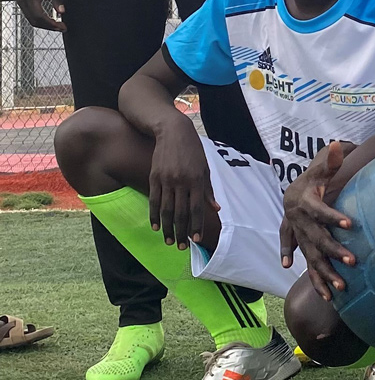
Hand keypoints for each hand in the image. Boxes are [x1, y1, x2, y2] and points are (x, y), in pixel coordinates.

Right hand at [16, 0, 63, 30]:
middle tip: (62, 28)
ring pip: (31, 19)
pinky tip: (50, 19)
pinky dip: (39, 19)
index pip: (39, 16)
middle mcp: (22, 0)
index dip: (51, 24)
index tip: (62, 26)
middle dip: (48, 26)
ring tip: (58, 25)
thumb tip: (62, 12)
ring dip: (44, 24)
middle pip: (34, 20)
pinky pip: (29, 14)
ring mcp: (20, 0)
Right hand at [148, 116, 218, 248]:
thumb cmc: (193, 150)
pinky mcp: (154, 177)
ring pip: (166, 209)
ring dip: (168, 228)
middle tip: (182, 247)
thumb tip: (216, 208)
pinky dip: (154, 215)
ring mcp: (166, 180)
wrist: (173, 132)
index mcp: (197, 179)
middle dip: (182, 232)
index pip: (197, 208)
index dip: (197, 225)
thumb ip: (209, 189)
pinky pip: (154, 200)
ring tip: (168, 242)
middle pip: (181, 212)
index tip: (197, 240)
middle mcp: (182, 181)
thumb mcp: (205, 167)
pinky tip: (156, 227)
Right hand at [279, 142, 355, 299]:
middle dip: (334, 251)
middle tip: (353, 261)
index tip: (350, 224)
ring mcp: (298, 236)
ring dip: (324, 273)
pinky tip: (321, 292)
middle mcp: (298, 222)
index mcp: (304, 203)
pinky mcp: (301, 246)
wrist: (292, 193)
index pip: (320, 211)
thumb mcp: (321, 168)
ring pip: (310, 257)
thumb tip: (337, 145)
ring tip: (339, 289)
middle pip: (317, 239)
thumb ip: (330, 159)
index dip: (333, 217)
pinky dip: (311, 278)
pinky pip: (306, 264)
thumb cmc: (313, 179)